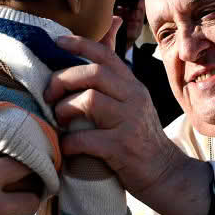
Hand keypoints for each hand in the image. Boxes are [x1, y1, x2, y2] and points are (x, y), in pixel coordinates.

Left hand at [45, 35, 210, 214]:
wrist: (165, 173)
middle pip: (93, 74)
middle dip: (63, 80)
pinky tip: (67, 147)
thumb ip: (114, 80)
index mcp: (132, 86)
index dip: (80, 44)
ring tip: (60, 121)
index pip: (106, 55)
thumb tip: (104, 41)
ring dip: (65, 109)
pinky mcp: (122, 148)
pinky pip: (86, 139)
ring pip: (89, 100)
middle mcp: (133, 98)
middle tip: (49, 95)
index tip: (57, 41)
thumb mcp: (132, 103)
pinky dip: (69, 143)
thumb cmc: (140, 138)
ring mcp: (129, 122)